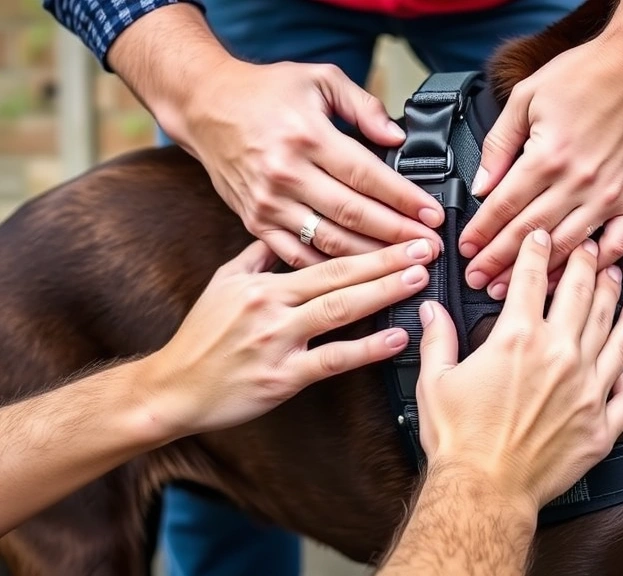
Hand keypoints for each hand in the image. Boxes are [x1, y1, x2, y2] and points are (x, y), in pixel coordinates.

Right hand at [143, 237, 437, 437]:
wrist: (172, 388)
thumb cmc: (200, 339)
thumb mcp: (224, 283)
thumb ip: (258, 257)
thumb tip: (285, 233)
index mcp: (263, 281)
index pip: (326, 254)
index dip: (368, 243)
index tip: (401, 234)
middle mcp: (272, 306)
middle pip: (339, 275)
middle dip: (388, 260)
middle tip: (425, 248)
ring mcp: (277, 341)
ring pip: (339, 310)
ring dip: (383, 293)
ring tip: (418, 281)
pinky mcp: (281, 377)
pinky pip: (332, 359)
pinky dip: (367, 349)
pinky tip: (396, 339)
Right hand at [168, 59, 444, 267]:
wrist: (204, 106)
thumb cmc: (263, 92)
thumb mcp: (318, 78)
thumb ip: (362, 105)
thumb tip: (397, 136)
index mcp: (305, 136)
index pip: (367, 175)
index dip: (404, 199)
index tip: (433, 215)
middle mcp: (285, 173)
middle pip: (353, 214)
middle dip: (398, 235)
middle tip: (431, 248)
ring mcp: (268, 203)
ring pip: (330, 241)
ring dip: (372, 258)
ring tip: (406, 265)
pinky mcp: (255, 222)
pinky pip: (298, 255)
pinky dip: (331, 269)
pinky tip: (361, 275)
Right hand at [415, 230, 622, 510]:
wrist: (485, 491)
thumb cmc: (458, 441)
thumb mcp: (435, 381)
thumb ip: (438, 339)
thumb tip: (432, 310)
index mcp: (518, 339)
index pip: (531, 278)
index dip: (537, 250)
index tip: (542, 237)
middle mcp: (560, 356)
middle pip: (582, 296)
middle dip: (587, 265)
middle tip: (593, 248)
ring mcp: (587, 389)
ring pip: (614, 335)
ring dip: (620, 305)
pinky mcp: (601, 424)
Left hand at [458, 38, 622, 298]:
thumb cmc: (589, 74)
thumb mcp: (528, 96)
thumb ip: (501, 143)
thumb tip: (482, 184)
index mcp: (547, 156)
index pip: (503, 208)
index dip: (481, 234)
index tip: (466, 251)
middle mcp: (578, 182)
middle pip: (529, 235)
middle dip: (497, 262)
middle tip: (478, 281)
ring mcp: (612, 196)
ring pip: (566, 248)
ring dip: (537, 275)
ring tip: (513, 290)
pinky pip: (616, 246)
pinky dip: (594, 266)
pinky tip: (575, 278)